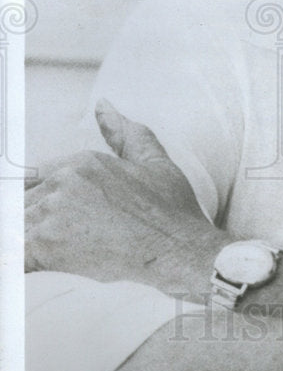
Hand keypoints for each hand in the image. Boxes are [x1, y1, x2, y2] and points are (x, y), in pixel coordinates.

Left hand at [25, 100, 228, 298]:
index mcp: (82, 162)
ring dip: (28, 238)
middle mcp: (63, 184)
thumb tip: (104, 105)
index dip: (40, 198)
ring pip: (16, 224)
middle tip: (62, 236)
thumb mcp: (153, 161)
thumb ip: (124, 132)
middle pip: (22, 201)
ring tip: (52, 249)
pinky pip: (14, 254)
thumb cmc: (170, 209)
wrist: (178, 249)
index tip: (54, 216)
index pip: (35, 177)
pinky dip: (19, 262)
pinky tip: (34, 264)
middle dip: (32, 218)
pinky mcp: (46, 249)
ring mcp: (52, 216)